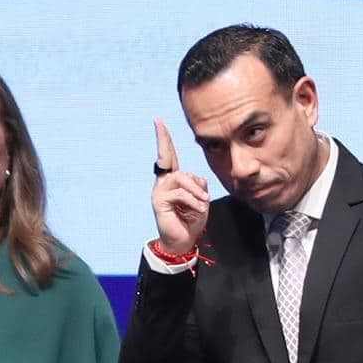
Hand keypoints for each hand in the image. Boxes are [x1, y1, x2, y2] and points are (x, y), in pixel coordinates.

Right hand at [151, 119, 208, 255]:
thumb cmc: (192, 220)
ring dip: (196, 194)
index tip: (157, 121)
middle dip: (196, 185)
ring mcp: (159, 190)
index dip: (163, 138)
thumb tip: (194, 178)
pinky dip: (192, 202)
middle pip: (181, 170)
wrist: (183, 241)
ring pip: (182, 179)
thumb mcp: (200, 199)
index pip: (168, 155)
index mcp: (172, 179)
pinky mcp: (158, 200)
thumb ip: (199, 185)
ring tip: (202, 206)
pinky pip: (180, 193)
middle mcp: (163, 182)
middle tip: (204, 202)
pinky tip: (198, 210)